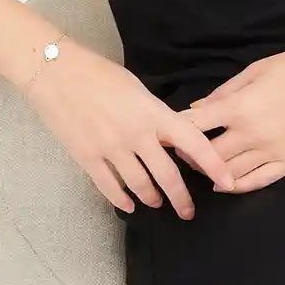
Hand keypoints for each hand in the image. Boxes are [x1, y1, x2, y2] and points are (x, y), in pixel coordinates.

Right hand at [21, 34, 236, 218]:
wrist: (57, 73)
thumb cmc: (99, 74)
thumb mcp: (138, 90)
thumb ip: (156, 116)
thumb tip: (170, 140)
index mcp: (154, 114)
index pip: (194, 144)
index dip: (214, 165)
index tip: (228, 182)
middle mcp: (137, 135)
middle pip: (167, 176)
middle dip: (181, 198)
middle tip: (188, 211)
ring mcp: (112, 149)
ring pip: (140, 186)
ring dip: (151, 198)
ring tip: (156, 203)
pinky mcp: (88, 158)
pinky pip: (110, 188)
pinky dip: (121, 199)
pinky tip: (128, 204)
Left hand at [175, 40, 284, 193]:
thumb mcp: (257, 70)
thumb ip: (225, 92)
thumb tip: (198, 108)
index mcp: (240, 107)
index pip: (196, 127)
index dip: (176, 132)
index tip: (165, 134)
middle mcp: (252, 135)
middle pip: (208, 156)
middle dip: (190, 156)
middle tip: (180, 154)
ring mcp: (272, 153)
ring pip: (230, 174)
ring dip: (211, 172)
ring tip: (201, 167)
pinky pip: (258, 182)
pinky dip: (237, 185)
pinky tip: (226, 183)